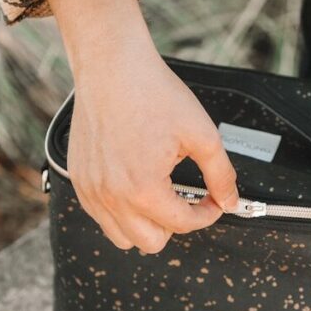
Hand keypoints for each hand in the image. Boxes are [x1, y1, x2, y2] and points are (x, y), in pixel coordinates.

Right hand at [42, 0, 238, 252]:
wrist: (111, 67)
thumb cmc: (150, 93)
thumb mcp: (201, 134)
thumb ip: (221, 174)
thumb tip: (230, 200)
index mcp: (143, 188)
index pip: (183, 224)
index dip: (206, 214)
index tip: (212, 201)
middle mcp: (112, 196)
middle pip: (152, 243)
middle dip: (175, 224)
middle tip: (186, 200)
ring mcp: (92, 191)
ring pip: (123, 237)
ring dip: (146, 224)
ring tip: (159, 196)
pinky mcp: (80, 181)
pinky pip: (101, 218)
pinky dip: (121, 213)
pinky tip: (135, 188)